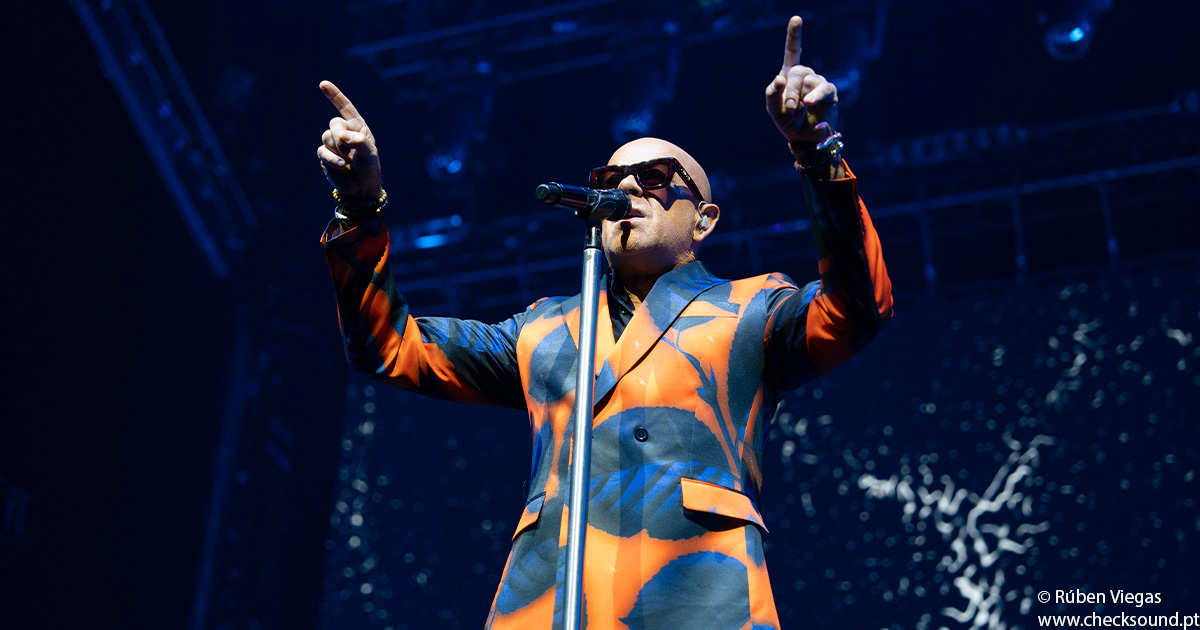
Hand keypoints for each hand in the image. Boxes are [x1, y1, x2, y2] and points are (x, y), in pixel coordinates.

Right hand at [317, 81, 382, 199]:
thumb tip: (342, 137)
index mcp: (357, 127)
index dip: (334, 95)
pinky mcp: (325, 155)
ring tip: (349, 161)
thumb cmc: (369, 168)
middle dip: (341, 136)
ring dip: (339, 150)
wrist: (361, 188)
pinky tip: (342, 166)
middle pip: (334, 123)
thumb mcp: (370, 153)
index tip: (323, 84)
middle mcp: (344, 132)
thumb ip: (359, 141)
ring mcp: (333, 144)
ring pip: (327, 137)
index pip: (345, 108)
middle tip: (351, 150)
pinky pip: (322, 151)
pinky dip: (332, 158)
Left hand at [765, 16, 837, 146]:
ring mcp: (818, 82)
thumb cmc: (788, 122)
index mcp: (789, 75)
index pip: (793, 52)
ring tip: (797, 111)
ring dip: (799, 97)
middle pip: (796, 72)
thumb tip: (779, 78)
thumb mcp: (774, 110)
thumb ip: (772, 94)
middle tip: (789, 108)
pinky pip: (823, 89)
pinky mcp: (829, 92)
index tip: (797, 19)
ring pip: (808, 80)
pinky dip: (814, 97)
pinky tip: (809, 105)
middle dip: (789, 91)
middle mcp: (805, 75)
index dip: (794, 35)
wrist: (803, 139)